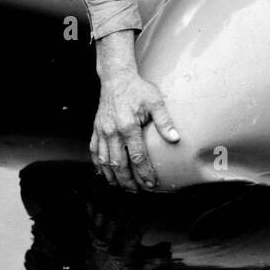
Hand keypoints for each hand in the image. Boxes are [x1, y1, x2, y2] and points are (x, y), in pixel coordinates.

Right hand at [92, 67, 179, 191]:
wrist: (116, 78)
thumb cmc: (137, 89)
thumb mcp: (155, 101)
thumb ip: (164, 121)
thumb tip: (175, 138)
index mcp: (128, 126)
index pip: (137, 157)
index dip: (144, 173)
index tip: (151, 184)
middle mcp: (112, 132)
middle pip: (118, 164)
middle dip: (128, 181)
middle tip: (137, 191)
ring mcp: (101, 131)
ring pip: (104, 161)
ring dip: (113, 177)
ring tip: (122, 187)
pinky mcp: (95, 129)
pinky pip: (94, 152)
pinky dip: (99, 165)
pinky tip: (105, 173)